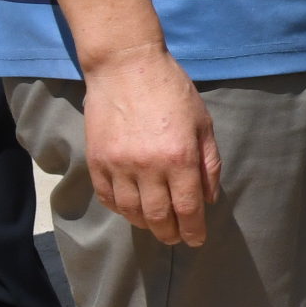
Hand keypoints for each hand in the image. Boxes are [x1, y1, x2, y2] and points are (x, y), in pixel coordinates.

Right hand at [82, 44, 221, 246]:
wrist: (125, 66)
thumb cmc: (171, 90)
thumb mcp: (203, 123)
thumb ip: (208, 163)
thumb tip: (209, 198)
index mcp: (179, 157)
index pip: (188, 208)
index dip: (194, 229)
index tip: (197, 240)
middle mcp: (147, 166)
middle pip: (158, 217)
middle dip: (170, 234)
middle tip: (177, 239)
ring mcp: (118, 165)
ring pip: (131, 212)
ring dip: (146, 225)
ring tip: (157, 226)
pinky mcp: (96, 161)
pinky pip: (108, 197)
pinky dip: (121, 210)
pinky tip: (132, 210)